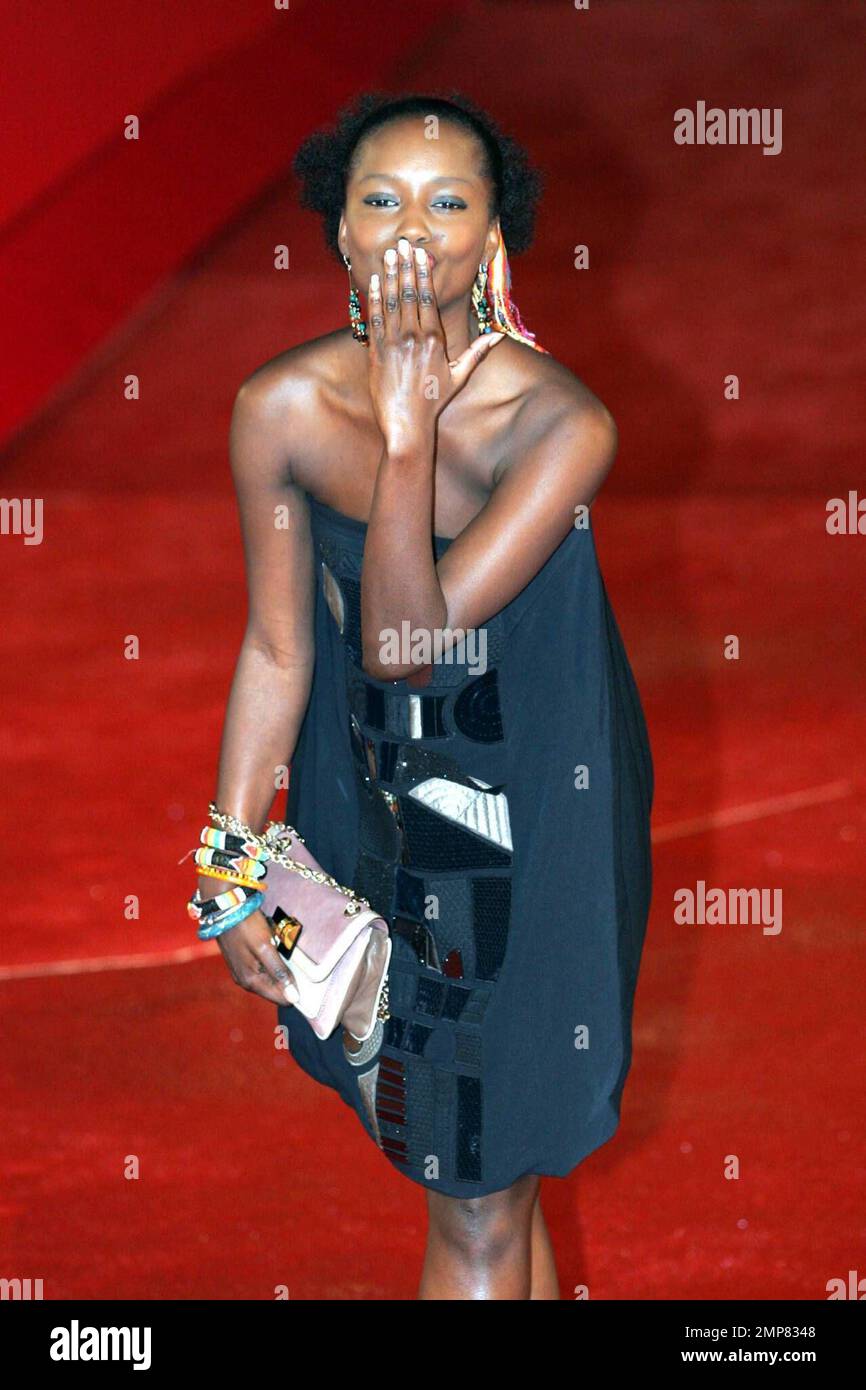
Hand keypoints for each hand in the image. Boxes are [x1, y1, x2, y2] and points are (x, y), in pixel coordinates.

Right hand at [216, 907, 299, 1007]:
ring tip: (283, 949)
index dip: (296, 990)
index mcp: (251, 982)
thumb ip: (279, 972)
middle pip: (276, 990)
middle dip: (288, 977)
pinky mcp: (242, 964)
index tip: (306, 976)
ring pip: (271, 979)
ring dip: (280, 968)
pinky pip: (264, 969)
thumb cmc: (246, 927)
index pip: (282, 999)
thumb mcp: (266, 948)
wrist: (226, 909)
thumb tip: (293, 998)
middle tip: (294, 957)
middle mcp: (246, 982)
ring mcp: (242, 973)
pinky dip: (272, 961)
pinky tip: (275, 947)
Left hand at [366, 237, 505, 452]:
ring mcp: (393, 344)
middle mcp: (414, 337)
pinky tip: (375, 280)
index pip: (428, 298)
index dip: (423, 274)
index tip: (421, 255)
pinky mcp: (376, 352)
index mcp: (435, 340)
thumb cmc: (434, 401)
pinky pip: (375, 319)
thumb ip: (477, 352)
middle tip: (403, 244)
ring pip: (391, 302)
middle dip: (406, 267)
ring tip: (389, 254)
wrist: (407, 424)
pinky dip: (374, 298)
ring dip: (390, 276)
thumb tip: (498, 337)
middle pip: (409, 294)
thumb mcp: (459, 376)